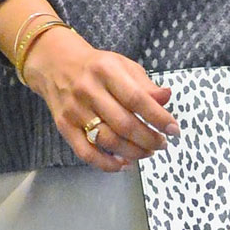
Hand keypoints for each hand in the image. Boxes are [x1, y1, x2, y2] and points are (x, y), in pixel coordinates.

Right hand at [21, 27, 178, 172]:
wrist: (56, 64)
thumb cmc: (97, 67)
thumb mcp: (123, 66)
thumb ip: (145, 84)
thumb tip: (167, 98)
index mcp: (107, 71)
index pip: (136, 98)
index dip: (158, 117)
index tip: (174, 129)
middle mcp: (89, 90)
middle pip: (124, 124)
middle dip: (148, 139)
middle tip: (162, 144)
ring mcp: (75, 110)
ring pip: (107, 140)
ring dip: (132, 152)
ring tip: (148, 152)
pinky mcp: (64, 127)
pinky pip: (86, 152)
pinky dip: (106, 164)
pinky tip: (123, 164)